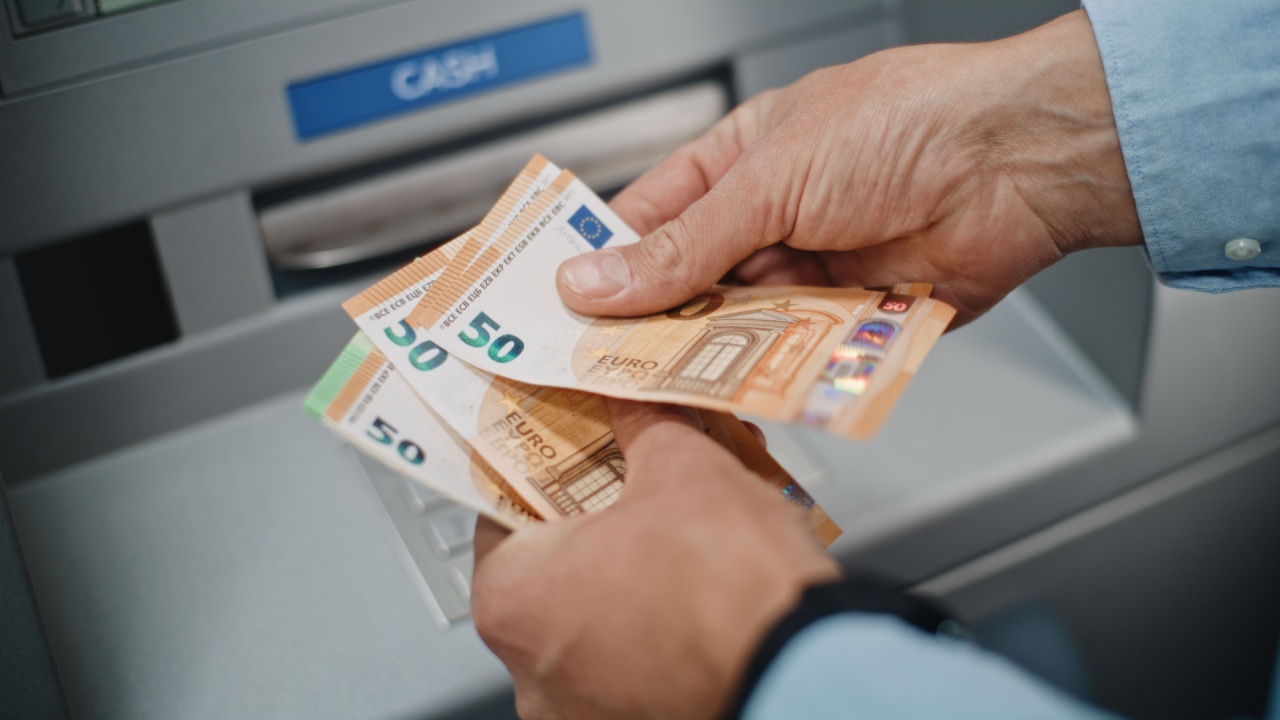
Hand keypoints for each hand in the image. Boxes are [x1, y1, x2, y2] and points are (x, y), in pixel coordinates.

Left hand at [470, 400, 839, 719]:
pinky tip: (709, 580)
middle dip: (607, 516)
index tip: (577, 450)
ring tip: (693, 524)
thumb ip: (644, 429)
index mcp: (512, 598)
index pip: (502, 512)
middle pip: (557, 566)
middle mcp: (532, 668)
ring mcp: (583, 708)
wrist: (803, 669)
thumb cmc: (728, 588)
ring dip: (641, 568)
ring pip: (602, 614)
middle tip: (644, 479)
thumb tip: (635, 406)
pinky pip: (640, 655)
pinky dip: (667, 619)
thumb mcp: (681, 469)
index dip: (548, 469)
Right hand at [557, 10, 1141, 326]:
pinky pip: (791, 354)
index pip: (650, 216)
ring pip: (734, 325)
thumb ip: (683, 244)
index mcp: (740, 160)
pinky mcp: (850, 319)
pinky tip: (736, 388)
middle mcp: (771, 217)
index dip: (605, 259)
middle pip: (688, 283)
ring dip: (706, 351)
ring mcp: (811, 270)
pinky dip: (767, 371)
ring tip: (660, 382)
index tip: (562, 305)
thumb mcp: (770, 179)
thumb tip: (595, 278)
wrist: (1017, 163)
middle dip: (651, 321)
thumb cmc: (904, 125)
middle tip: (601, 362)